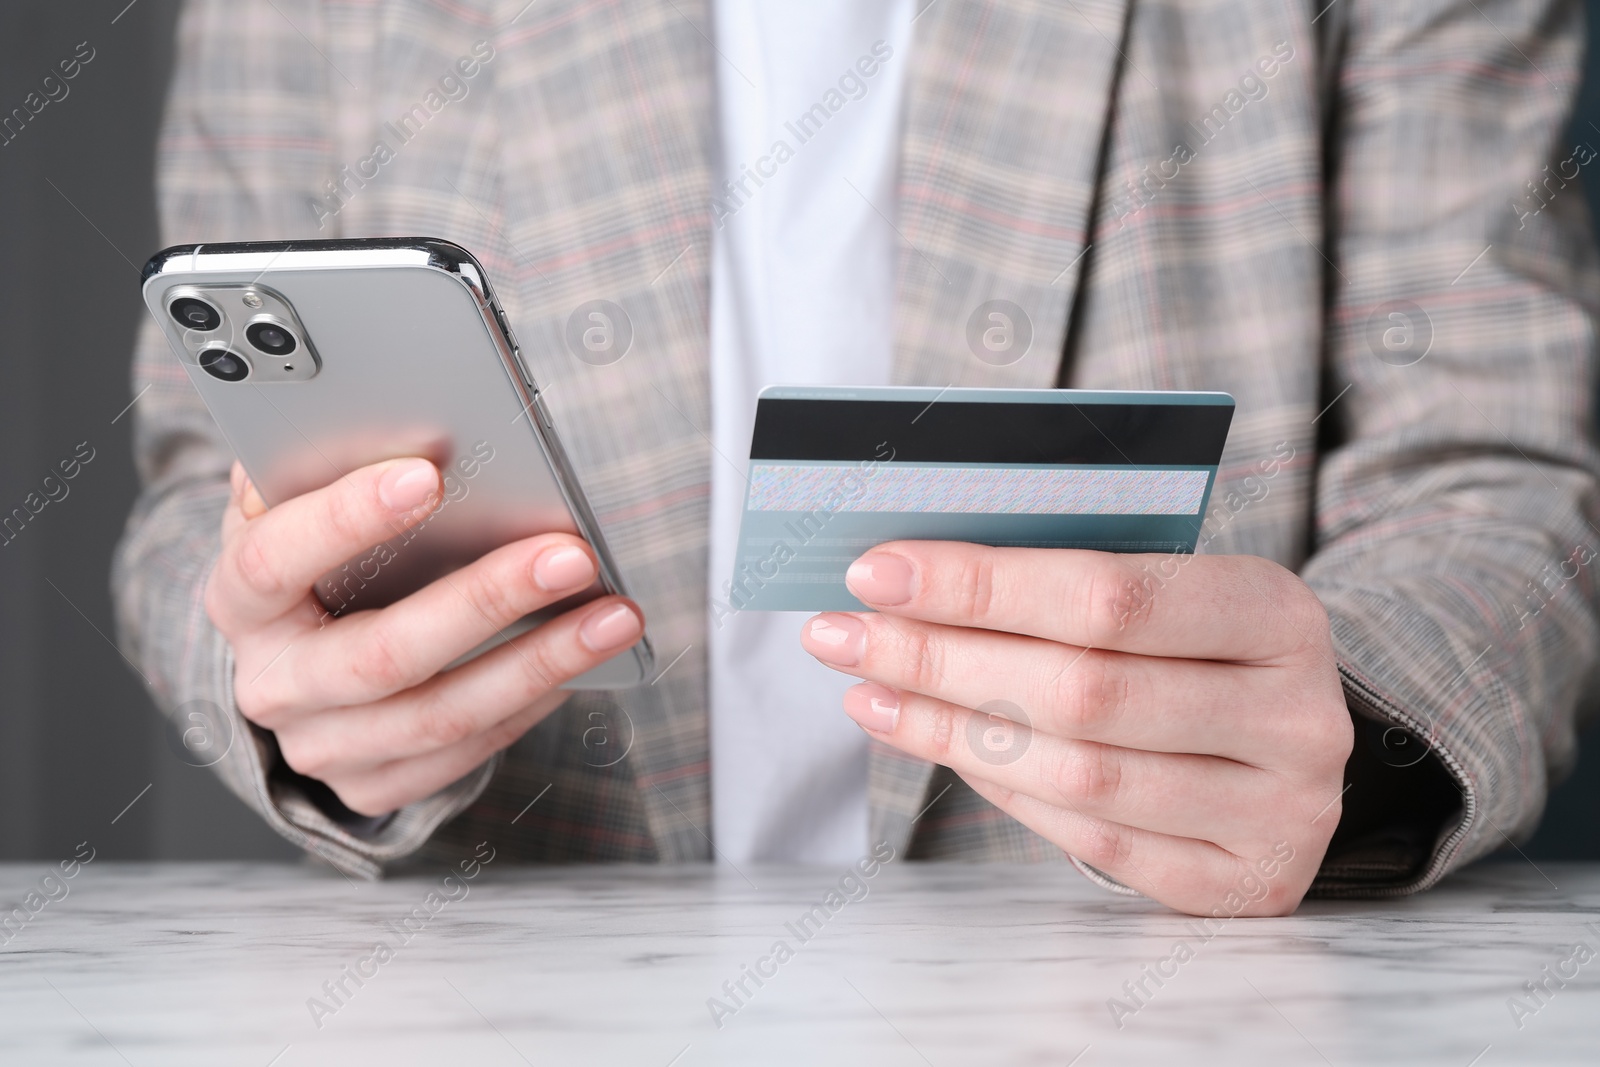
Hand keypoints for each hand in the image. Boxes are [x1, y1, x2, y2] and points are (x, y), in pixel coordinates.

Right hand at [205, 458, 643, 815]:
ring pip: (441, 715)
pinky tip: (580, 659)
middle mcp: (273, 682)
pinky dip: (532, 702)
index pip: (276, 559)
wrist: (291, 666)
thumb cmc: (309, 566)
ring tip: (613, 615)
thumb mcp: (291, 509)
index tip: (427, 474)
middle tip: (568, 555)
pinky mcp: (374, 786)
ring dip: (540, 661)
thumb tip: (364, 402)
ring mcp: (322, 744)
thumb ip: (315, 462)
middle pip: (382, 653)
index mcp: (241, 599)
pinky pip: (466, 751)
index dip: (345, 518)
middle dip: (486, 601)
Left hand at [799, 542, 1352, 915]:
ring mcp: (1280, 812)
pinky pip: (1093, 838)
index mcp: (1278, 613)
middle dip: (940, 658)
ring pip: (1078, 773)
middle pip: (1082, 690)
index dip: (980, 586)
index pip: (1109, 594)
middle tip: (842, 635)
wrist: (1287, 743)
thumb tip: (909, 578)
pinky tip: (932, 743)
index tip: (875, 573)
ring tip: (867, 691)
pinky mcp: (1241, 882)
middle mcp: (1296, 717)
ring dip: (948, 729)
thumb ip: (1064, 579)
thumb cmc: (1198, 647)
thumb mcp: (1165, 589)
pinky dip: (998, 787)